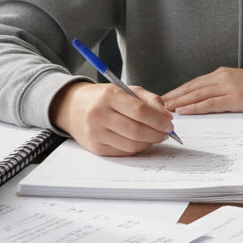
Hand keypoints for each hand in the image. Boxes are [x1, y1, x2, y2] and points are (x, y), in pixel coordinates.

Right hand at [49, 80, 173, 156]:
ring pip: (131, 145)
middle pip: (136, 131)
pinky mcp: (95, 147)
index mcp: (109, 95)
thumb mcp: (127, 90)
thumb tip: (167, 117)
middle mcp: (99, 114)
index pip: (140, 111)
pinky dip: (137, 148)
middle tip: (166, 133)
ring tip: (155, 137)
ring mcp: (95, 133)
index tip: (169, 124)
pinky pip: (123, 152)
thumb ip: (150, 100)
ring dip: (149, 143)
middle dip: (157, 134)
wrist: (72, 106)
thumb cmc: (103, 97)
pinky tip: (141, 141)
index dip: (158, 120)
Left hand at [161, 67, 242, 114]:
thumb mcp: (241, 83)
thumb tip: (209, 99)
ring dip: (178, 102)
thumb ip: (224, 88)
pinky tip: (183, 111)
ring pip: (196, 95)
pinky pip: (209, 103)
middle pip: (191, 87)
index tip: (164, 97)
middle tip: (156, 104)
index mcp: (223, 74)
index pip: (194, 82)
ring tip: (164, 109)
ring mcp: (228, 87)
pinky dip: (194, 107)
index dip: (178, 90)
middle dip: (173, 96)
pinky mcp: (235, 98)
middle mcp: (222, 77)